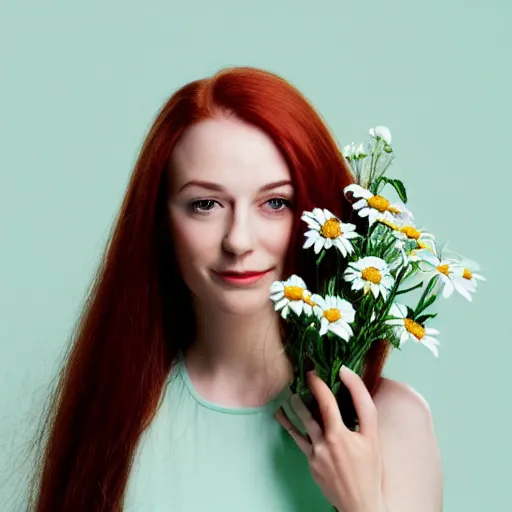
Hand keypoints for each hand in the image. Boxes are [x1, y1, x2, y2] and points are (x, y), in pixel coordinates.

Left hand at [274, 366, 387, 511]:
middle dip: (306, 391)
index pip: (327, 402)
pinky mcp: (310, 463)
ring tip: (291, 393)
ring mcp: (315, 454)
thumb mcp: (374, 438)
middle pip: (310, 411)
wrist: (360, 504)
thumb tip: (351, 381)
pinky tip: (281, 415)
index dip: (320, 384)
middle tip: (303, 375)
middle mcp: (325, 443)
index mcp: (341, 435)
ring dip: (295, 406)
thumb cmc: (370, 470)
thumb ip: (364, 409)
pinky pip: (298, 440)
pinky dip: (289, 425)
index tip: (316, 370)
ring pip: (301, 424)